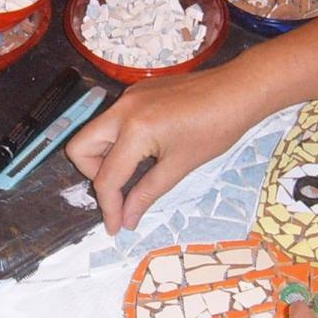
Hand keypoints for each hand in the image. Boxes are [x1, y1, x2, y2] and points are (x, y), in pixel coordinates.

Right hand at [66, 66, 262, 233]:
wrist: (238, 90)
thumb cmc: (216, 130)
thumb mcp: (180, 166)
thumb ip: (147, 193)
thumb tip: (126, 221)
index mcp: (134, 129)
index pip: (107, 177)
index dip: (109, 207)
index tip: (115, 227)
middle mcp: (122, 109)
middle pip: (80, 147)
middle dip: (93, 175)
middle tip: (120, 189)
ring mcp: (127, 97)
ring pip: (94, 132)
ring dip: (106, 157)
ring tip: (136, 171)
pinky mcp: (136, 92)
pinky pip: (113, 120)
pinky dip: (120, 141)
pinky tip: (148, 149)